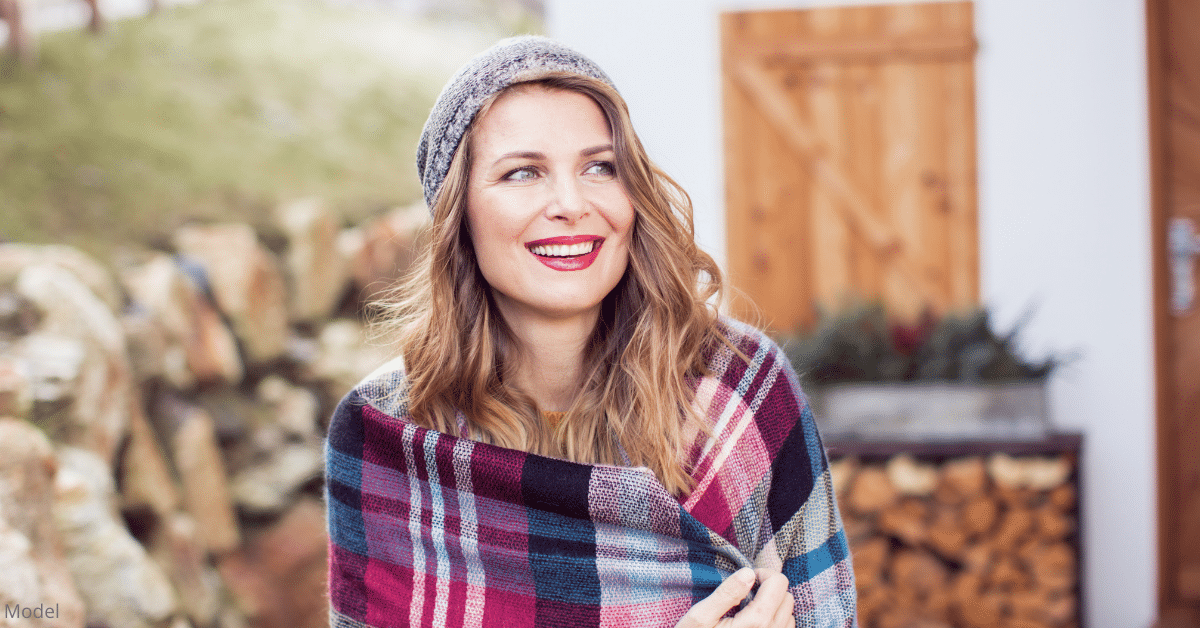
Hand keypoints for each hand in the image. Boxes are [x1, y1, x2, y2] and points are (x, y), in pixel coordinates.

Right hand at [674, 568, 794, 627]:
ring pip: (789, 613)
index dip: (763, 574)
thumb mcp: (701, 616)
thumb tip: (748, 573)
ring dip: (774, 605)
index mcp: (755, 622)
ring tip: (751, 609)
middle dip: (770, 588)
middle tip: (747, 593)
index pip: (779, 584)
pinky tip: (756, 623)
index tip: (747, 579)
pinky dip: (776, 620)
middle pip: (787, 597)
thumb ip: (727, 593)